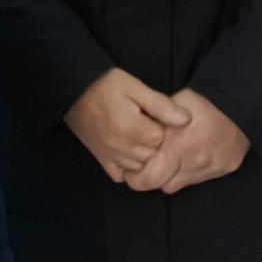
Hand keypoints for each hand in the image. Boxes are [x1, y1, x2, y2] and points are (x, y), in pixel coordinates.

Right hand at [66, 69, 191, 182]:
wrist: (74, 93)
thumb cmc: (106, 86)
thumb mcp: (134, 86)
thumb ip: (160, 104)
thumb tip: (186, 120)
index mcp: (131, 128)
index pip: (161, 138)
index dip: (161, 126)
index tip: (154, 115)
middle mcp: (121, 147)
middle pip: (152, 154)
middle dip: (154, 141)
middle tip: (146, 123)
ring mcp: (111, 157)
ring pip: (140, 166)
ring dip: (143, 154)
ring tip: (138, 135)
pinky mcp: (102, 161)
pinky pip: (122, 175)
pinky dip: (129, 168)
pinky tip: (129, 152)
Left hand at [125, 90, 248, 195]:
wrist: (242, 103)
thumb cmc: (203, 100)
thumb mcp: (172, 105)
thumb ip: (154, 122)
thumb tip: (135, 135)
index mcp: (175, 145)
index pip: (146, 179)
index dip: (135, 177)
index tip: (131, 170)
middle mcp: (192, 162)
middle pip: (160, 185)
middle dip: (150, 179)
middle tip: (147, 168)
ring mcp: (209, 169)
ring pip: (179, 184)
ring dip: (172, 175)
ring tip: (172, 159)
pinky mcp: (223, 170)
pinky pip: (199, 179)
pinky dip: (191, 171)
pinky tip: (193, 155)